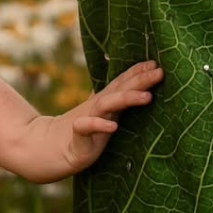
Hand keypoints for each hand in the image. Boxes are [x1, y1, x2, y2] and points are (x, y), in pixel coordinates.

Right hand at [16, 60, 163, 183]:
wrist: (51, 148)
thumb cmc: (83, 131)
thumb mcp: (101, 111)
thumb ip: (114, 97)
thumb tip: (134, 82)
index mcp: (106, 100)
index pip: (123, 81)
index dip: (138, 71)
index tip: (156, 63)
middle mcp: (99, 106)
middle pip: (121, 89)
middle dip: (140, 79)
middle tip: (160, 72)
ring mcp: (89, 119)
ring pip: (108, 104)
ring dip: (127, 98)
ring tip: (147, 97)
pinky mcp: (80, 137)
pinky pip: (87, 128)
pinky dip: (99, 125)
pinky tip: (112, 127)